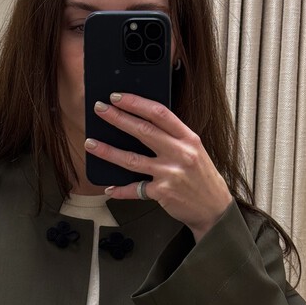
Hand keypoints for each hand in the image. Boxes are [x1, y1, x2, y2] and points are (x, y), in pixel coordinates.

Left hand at [85, 92, 232, 241]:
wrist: (214, 208)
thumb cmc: (201, 177)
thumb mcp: (194, 150)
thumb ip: (173, 137)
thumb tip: (141, 123)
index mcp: (188, 138)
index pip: (159, 113)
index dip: (136, 103)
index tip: (118, 97)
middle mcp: (180, 153)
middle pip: (143, 131)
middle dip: (117, 118)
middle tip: (100, 110)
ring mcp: (170, 173)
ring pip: (132, 159)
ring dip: (108, 151)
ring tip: (91, 144)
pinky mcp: (163, 192)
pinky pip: (135, 189)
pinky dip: (120, 190)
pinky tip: (108, 187)